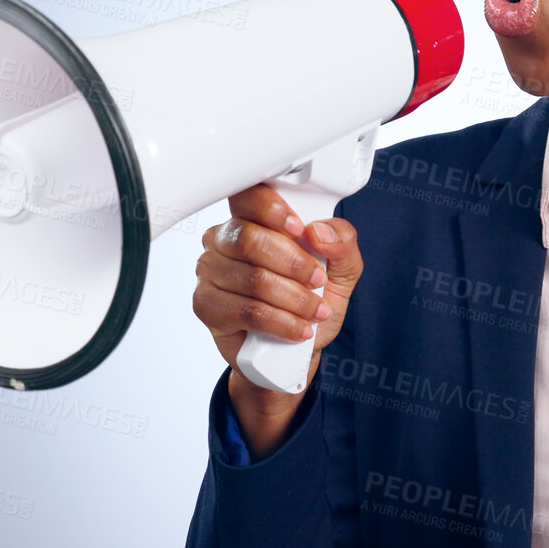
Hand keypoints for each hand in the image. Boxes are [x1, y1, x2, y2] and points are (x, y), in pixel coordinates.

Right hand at [192, 182, 362, 457]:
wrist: (294, 351)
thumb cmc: (311, 300)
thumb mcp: (341, 269)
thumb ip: (342, 242)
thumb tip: (320, 231)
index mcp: (252, 218)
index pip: (247, 196)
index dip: (272, 209)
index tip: (299, 228)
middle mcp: (224, 240)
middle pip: (249, 239)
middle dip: (294, 263)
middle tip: (318, 280)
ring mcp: (210, 272)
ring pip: (253, 279)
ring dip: (294, 299)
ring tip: (314, 311)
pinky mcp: (206, 306)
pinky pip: (246, 310)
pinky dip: (281, 322)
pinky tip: (298, 328)